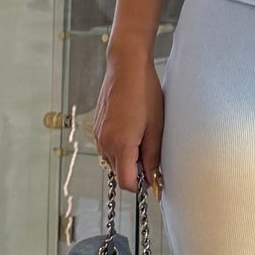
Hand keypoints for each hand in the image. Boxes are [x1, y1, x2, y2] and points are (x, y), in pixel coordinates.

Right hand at [93, 47, 165, 196]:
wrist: (126, 68)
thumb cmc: (144, 93)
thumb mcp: (156, 127)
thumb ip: (152, 157)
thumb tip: (152, 178)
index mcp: (121, 145)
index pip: (126, 183)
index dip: (140, 186)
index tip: (152, 179)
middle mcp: (105, 143)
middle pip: (119, 173)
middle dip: (135, 170)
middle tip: (151, 151)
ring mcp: (99, 135)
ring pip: (113, 161)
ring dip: (128, 158)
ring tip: (143, 136)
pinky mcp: (97, 128)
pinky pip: (108, 147)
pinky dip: (120, 147)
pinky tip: (133, 129)